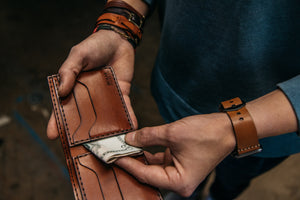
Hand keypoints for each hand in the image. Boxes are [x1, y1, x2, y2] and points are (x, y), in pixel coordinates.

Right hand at [47, 30, 136, 138]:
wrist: (119, 39)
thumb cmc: (94, 45)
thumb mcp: (78, 55)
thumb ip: (69, 71)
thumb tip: (60, 91)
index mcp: (74, 87)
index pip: (63, 106)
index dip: (57, 121)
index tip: (53, 135)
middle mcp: (89, 96)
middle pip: (84, 117)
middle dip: (83, 133)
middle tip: (83, 149)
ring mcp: (106, 97)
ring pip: (105, 117)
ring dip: (107, 131)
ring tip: (109, 146)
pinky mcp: (122, 93)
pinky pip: (125, 108)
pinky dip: (128, 118)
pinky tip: (131, 129)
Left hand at [116, 113, 235, 196]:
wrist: (228, 129)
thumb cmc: (207, 134)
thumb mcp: (173, 133)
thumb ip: (148, 136)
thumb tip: (129, 139)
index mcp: (179, 182)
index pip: (146, 175)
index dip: (129, 164)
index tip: (114, 156)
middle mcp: (179, 182)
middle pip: (149, 174)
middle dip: (133, 161)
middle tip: (116, 151)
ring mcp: (180, 173)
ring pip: (154, 167)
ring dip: (141, 156)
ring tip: (125, 147)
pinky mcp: (180, 164)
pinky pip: (161, 161)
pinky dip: (151, 153)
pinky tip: (140, 144)